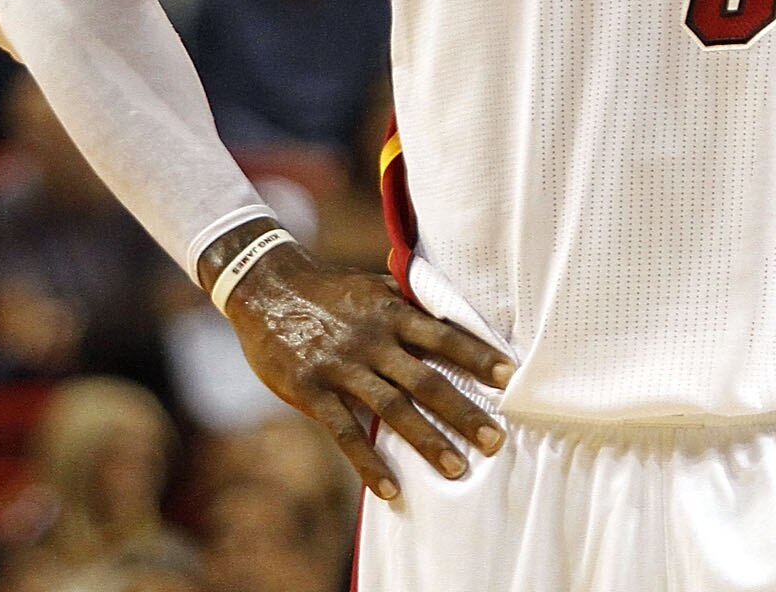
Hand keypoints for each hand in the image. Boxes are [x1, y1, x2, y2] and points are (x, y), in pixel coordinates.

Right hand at [221, 238, 512, 500]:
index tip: (509, 377)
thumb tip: (456, 313)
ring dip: (426, 442)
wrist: (266, 287)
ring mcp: (342, 367)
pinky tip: (391, 490)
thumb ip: (410, 302)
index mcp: (391, 312)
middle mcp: (372, 340)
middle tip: (495, 440)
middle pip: (426, 380)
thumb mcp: (373, 286)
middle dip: (463, 411)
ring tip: (457, 469)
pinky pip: (345, 433)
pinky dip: (369, 464)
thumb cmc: (329, 290)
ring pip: (392, 410)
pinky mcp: (312, 391)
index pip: (443, 336)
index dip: (477, 355)